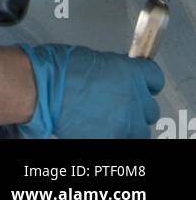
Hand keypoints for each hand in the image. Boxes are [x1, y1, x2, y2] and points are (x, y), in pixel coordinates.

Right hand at [18, 44, 163, 138]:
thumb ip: (115, 69)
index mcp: (131, 73)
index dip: (146, 80)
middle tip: (120, 103)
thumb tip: (119, 77)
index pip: (155, 78)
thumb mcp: (95, 59)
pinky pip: (123, 140)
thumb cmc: (61, 69)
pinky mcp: (112, 139)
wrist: (44, 88)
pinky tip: (100, 128)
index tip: (140, 83)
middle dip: (137, 106)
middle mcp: (134, 98)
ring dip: (130, 125)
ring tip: (112, 121)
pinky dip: (115, 135)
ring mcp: (125, 122)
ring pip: (141, 130)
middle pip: (150, 108)